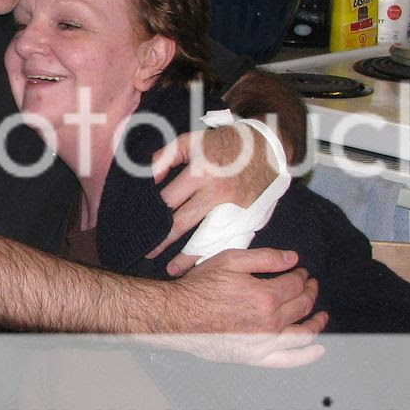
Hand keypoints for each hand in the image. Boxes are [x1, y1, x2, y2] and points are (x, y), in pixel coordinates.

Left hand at [148, 123, 275, 257]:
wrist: (269, 145)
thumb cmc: (226, 142)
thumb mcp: (194, 140)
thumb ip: (167, 156)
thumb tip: (150, 177)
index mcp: (201, 172)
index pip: (169, 200)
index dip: (153, 214)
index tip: (140, 225)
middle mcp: (217, 192)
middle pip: (183, 223)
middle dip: (163, 240)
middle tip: (148, 253)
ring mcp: (234, 206)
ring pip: (206, 237)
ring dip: (188, 256)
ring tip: (172, 269)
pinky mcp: (248, 215)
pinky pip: (227, 237)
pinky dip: (214, 252)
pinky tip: (202, 264)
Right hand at [161, 247, 328, 367]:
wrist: (177, 315)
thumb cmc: (200, 287)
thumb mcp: (231, 260)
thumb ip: (265, 258)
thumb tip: (293, 259)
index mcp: (266, 296)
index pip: (295, 284)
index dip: (301, 276)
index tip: (301, 273)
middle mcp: (270, 322)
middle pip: (302, 306)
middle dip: (310, 293)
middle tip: (310, 286)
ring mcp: (264, 343)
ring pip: (303, 334)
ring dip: (317, 322)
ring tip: (321, 315)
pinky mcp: (255, 358)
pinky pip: (288, 360)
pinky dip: (307, 356)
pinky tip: (318, 349)